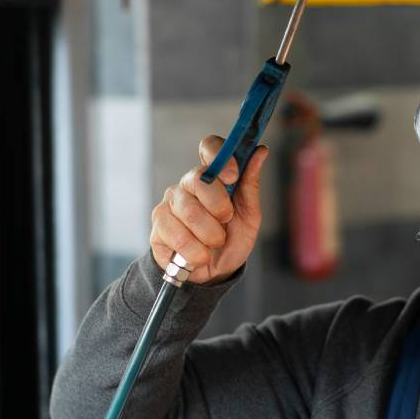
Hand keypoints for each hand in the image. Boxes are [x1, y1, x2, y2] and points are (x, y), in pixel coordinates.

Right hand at [149, 136, 269, 283]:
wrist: (214, 272)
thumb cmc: (232, 238)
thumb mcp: (249, 214)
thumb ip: (250, 184)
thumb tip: (261, 151)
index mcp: (212, 176)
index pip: (208, 146)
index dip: (220, 156)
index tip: (233, 175)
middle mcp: (187, 185)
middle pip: (198, 179)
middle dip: (219, 205)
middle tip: (226, 221)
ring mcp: (169, 204)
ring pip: (189, 211)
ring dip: (210, 234)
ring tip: (215, 243)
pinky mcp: (158, 226)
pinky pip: (176, 234)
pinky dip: (195, 250)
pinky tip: (200, 255)